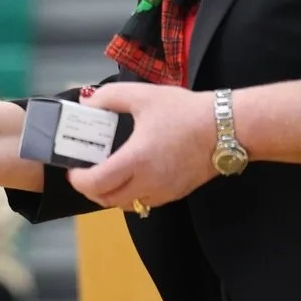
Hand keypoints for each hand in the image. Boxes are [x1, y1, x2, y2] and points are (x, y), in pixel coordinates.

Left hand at [66, 83, 216, 212]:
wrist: (226, 128)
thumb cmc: (184, 112)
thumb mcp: (143, 96)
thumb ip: (110, 98)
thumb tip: (87, 103)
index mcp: (136, 160)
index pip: (97, 184)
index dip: (79, 180)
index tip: (73, 169)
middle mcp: (148, 183)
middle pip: (107, 200)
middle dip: (90, 189)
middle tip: (85, 172)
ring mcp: (163, 192)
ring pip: (126, 205)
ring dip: (111, 194)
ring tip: (106, 174)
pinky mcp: (176, 194)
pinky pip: (145, 202)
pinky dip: (131, 195)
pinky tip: (132, 176)